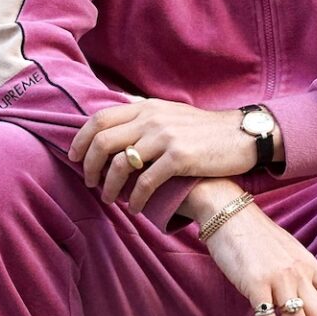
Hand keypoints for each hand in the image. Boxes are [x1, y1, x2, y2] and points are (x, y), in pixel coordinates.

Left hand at [68, 99, 263, 213]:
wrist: (242, 135)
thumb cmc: (205, 130)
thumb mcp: (171, 112)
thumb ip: (145, 115)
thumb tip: (119, 116)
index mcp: (146, 107)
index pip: (99, 118)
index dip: (81, 139)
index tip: (74, 158)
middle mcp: (152, 118)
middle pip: (103, 141)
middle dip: (89, 165)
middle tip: (89, 182)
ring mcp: (165, 137)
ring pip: (121, 163)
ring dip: (109, 186)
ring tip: (109, 199)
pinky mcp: (180, 157)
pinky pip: (146, 181)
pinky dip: (135, 198)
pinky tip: (135, 208)